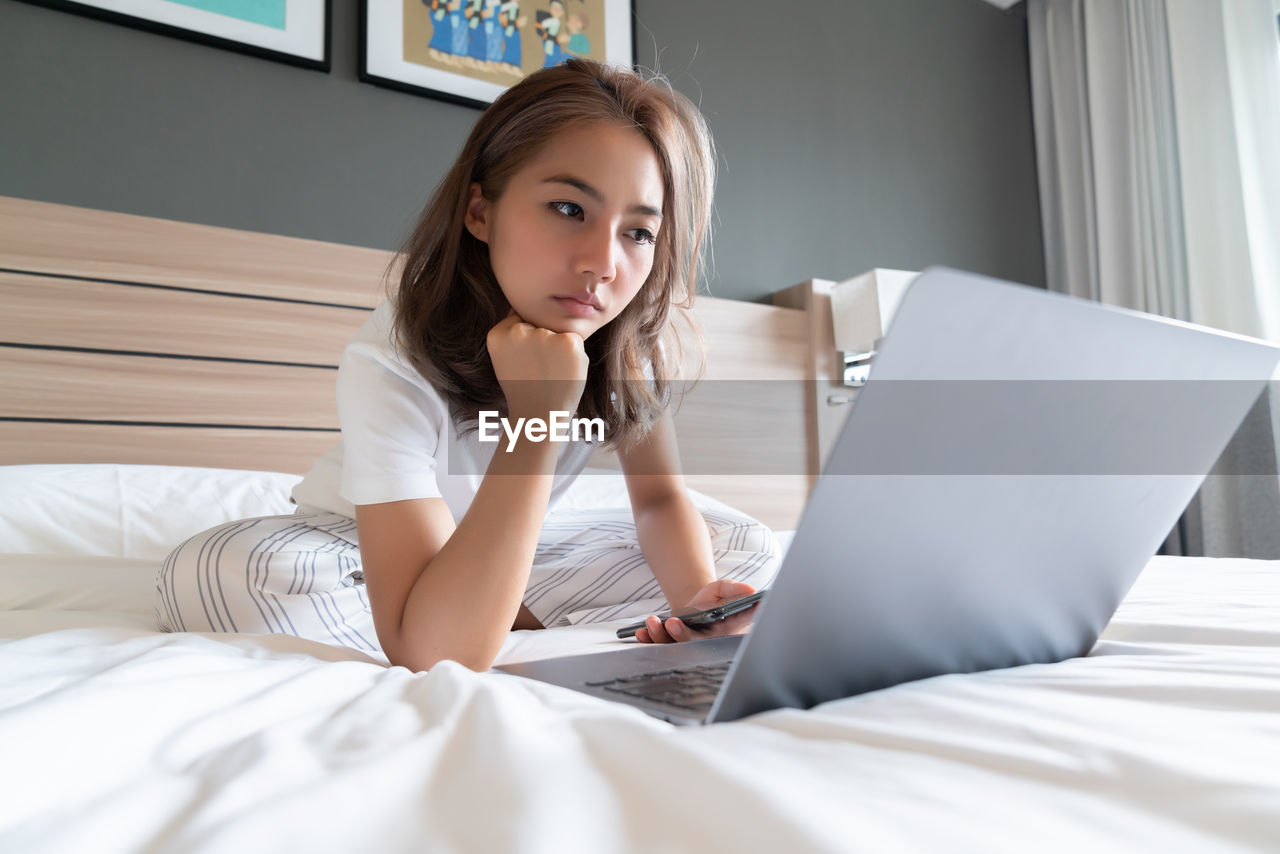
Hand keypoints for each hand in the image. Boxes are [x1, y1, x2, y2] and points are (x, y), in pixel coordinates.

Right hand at [486, 311, 587, 418]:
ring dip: (560, 350)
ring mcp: (543, 335)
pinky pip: (574, 341)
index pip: (520, 321)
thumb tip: (523, 306)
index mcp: (497, 334)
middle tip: (539, 371)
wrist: (540, 416)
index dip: (527, 343)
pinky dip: (574, 357)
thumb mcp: (506, 359)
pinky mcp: (567, 342)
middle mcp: (517, 331)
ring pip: (558, 333)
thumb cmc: (525, 389)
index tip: (524, 363)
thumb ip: (512, 333)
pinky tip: (564, 372)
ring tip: (551, 373)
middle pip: (540, 325)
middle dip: (544, 345)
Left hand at [635, 579, 757, 643]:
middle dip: (682, 636)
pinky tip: (641, 631)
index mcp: (728, 629)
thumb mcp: (724, 589)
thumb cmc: (713, 600)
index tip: (720, 622)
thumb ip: (735, 590)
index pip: (733, 630)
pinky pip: (659, 645)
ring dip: (660, 635)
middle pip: (696, 644)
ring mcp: (688, 644)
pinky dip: (648, 639)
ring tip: (652, 620)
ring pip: (674, 646)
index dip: (728, 632)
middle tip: (672, 623)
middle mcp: (708, 642)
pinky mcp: (671, 643)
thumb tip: (752, 591)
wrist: (695, 607)